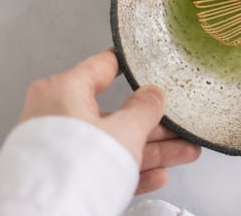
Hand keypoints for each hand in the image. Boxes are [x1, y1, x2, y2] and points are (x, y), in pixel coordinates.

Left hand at [18, 50, 201, 193]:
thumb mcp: (124, 131)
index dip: (130, 66)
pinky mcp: (65, 176)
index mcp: (63, 91)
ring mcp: (60, 148)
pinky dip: (131, 170)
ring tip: (183, 152)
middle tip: (178, 124)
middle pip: (116, 114)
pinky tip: (157, 175)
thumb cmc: (72, 168)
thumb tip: (153, 96)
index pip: (102, 67)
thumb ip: (144, 110)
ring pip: (114, 143)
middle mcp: (57, 116)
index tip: (147, 64)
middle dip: (154, 123)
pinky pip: (104, 166)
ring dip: (152, 150)